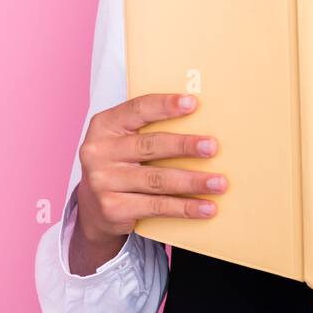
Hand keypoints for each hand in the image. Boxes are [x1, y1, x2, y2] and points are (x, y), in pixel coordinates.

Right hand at [75, 92, 226, 245]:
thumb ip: (151, 129)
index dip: (165, 106)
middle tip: (213, 147)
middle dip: (185, 146)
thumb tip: (203, 123)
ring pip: (157, 180)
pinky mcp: (113, 209)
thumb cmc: (121, 163)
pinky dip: (185, 207)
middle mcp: (99, 152)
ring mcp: (103, 182)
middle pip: (150, 145)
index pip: (137, 109)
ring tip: (219, 182)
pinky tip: (206, 207)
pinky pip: (157, 207)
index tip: (192, 103)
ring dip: (193, 181)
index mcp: (105, 125)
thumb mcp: (126, 140)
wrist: (93, 207)